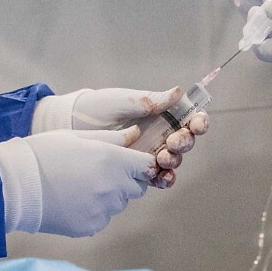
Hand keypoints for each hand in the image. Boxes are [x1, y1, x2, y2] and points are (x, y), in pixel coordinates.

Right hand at [0, 128, 154, 236]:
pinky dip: (93, 212)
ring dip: (109, 196)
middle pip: (136, 188)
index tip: (132, 163)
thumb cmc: (44, 153)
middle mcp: (113, 187)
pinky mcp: (90, 227)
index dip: (141, 164)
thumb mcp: (77, 136)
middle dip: (125, 180)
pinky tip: (72, 201)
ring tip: (80, 186)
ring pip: (119, 204)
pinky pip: (102, 218)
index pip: (147, 166)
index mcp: (112, 160)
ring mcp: (103, 210)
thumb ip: (112, 138)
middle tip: (99, 173)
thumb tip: (136, 135)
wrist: (14, 184)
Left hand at [41, 87, 210, 187]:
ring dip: (173, 161)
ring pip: (173, 160)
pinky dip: (163, 178)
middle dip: (183, 143)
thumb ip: (150, 101)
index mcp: (161, 114)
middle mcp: (160, 134)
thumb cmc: (99, 107)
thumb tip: (177, 93)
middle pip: (185, 142)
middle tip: (171, 142)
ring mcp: (151, 152)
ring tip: (161, 158)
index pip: (188, 119)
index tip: (195, 125)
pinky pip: (157, 176)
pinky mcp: (138, 168)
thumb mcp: (124, 100)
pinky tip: (160, 177)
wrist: (74, 125)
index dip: (198, 122)